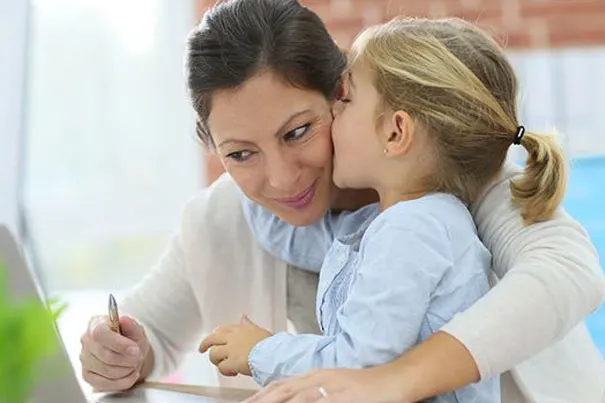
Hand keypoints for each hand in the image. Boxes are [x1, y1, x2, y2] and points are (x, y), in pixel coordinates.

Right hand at [79, 315, 149, 391]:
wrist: (127, 352)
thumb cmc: (129, 338)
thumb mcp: (135, 330)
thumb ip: (131, 325)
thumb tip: (123, 320)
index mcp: (96, 324)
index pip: (100, 334)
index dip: (119, 344)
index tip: (135, 350)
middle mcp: (86, 341)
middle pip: (106, 356)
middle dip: (128, 360)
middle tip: (138, 357)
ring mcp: (85, 359)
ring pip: (107, 371)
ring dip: (127, 370)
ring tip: (134, 364)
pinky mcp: (87, 375)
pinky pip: (105, 384)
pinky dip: (122, 381)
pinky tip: (130, 374)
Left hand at [199, 315, 271, 376]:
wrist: (273, 353)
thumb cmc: (269, 344)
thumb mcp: (257, 329)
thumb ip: (247, 324)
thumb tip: (243, 316)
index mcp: (239, 329)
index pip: (221, 329)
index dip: (215, 334)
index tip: (212, 338)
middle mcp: (233, 338)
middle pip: (211, 339)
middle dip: (204, 344)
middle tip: (202, 350)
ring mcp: (231, 350)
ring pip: (213, 354)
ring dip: (216, 360)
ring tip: (223, 364)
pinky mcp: (232, 362)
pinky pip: (221, 367)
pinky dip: (225, 371)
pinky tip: (232, 372)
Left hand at [243, 366, 405, 402]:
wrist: (395, 379)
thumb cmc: (366, 388)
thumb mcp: (335, 388)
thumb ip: (315, 395)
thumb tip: (295, 399)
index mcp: (315, 376)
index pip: (280, 385)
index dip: (259, 395)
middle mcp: (318, 378)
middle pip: (281, 389)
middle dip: (259, 400)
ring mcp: (331, 387)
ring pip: (296, 397)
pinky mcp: (344, 396)